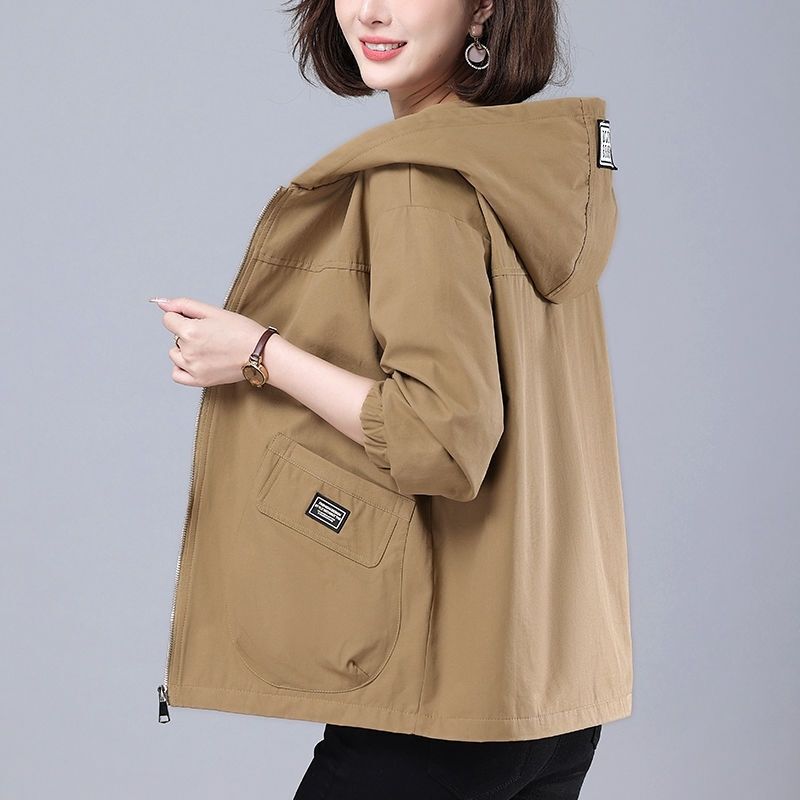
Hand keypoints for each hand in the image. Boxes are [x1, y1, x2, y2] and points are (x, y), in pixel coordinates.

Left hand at [153, 296, 268, 387]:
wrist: (261, 354)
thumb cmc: (243, 332)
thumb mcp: (214, 311)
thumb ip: (184, 305)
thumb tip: (162, 304)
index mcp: (190, 331)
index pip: (168, 320)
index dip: (182, 317)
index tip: (199, 321)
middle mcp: (189, 351)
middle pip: (175, 337)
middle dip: (188, 333)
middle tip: (211, 335)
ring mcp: (193, 368)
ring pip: (175, 354)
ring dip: (185, 350)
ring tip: (208, 348)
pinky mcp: (199, 380)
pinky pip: (177, 374)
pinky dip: (182, 367)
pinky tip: (196, 361)